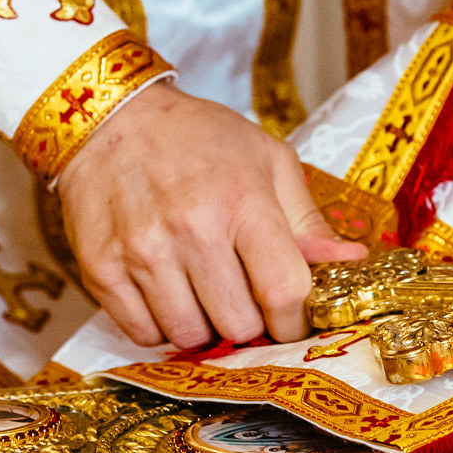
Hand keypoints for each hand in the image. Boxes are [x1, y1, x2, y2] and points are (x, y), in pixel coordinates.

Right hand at [57, 82, 363, 347]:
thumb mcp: (266, 160)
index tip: (291, 321)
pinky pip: (141, 332)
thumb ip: (307, 220)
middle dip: (249, 324)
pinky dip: (159, 326)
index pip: (283, 292)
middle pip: (238, 324)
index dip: (294, 322)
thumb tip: (351, 263)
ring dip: (203, 327)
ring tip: (203, 295)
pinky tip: (166, 295)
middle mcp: (192, 229)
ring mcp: (142, 251)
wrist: (111, 117)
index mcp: (243, 202)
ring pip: (188, 335)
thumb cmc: (198, 137)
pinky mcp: (101, 267)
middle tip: (243, 302)